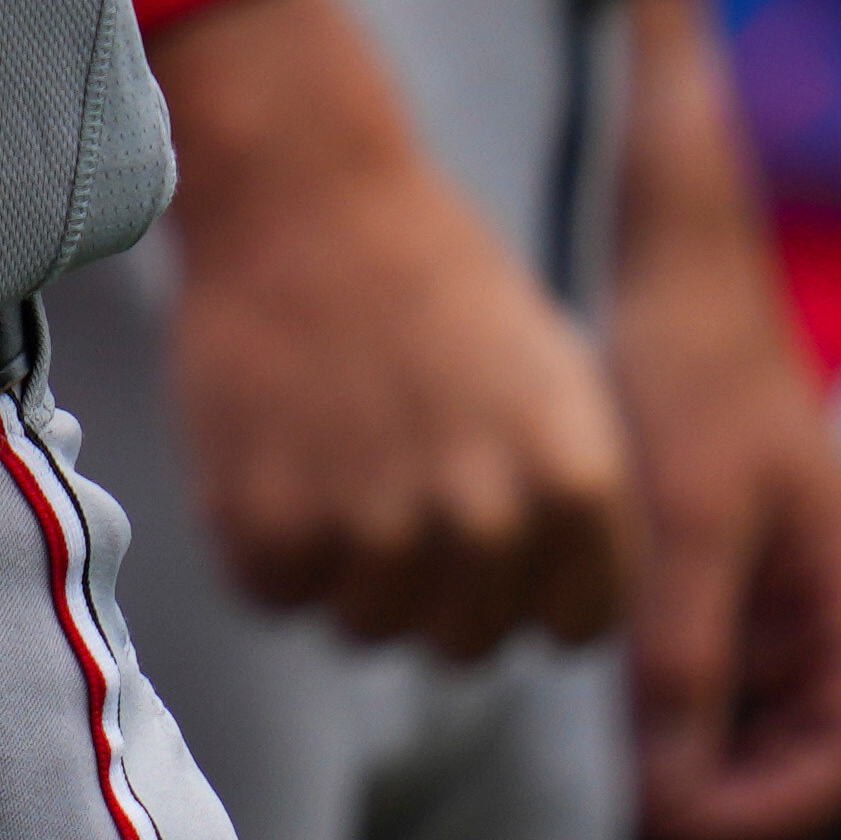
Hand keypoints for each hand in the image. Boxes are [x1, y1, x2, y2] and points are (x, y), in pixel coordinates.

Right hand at [137, 0, 630, 662]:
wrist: (302, 193)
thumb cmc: (434, 284)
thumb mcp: (555, 382)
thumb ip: (572, 510)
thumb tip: (557, 618)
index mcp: (575, 487)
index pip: (573, 626)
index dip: (531, 579)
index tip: (490, 516)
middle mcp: (485, 522)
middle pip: (467, 645)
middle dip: (435, 587)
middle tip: (394, 487)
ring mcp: (371, 530)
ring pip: (369, 629)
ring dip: (347, 569)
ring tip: (333, 462)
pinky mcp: (265, 524)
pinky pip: (276, 594)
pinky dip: (268, 543)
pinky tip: (276, 454)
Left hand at [605, 0, 840, 839]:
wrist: (668, 266)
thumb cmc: (698, 369)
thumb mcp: (691, 514)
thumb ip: (686, 650)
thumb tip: (671, 787)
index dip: (781, 808)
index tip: (687, 825)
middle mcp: (825, 604)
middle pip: (800, 746)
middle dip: (727, 790)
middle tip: (635, 811)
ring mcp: (770, 589)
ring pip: (744, 713)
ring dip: (689, 749)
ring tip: (611, 763)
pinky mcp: (713, 568)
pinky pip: (699, 661)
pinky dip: (658, 693)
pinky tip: (591, 693)